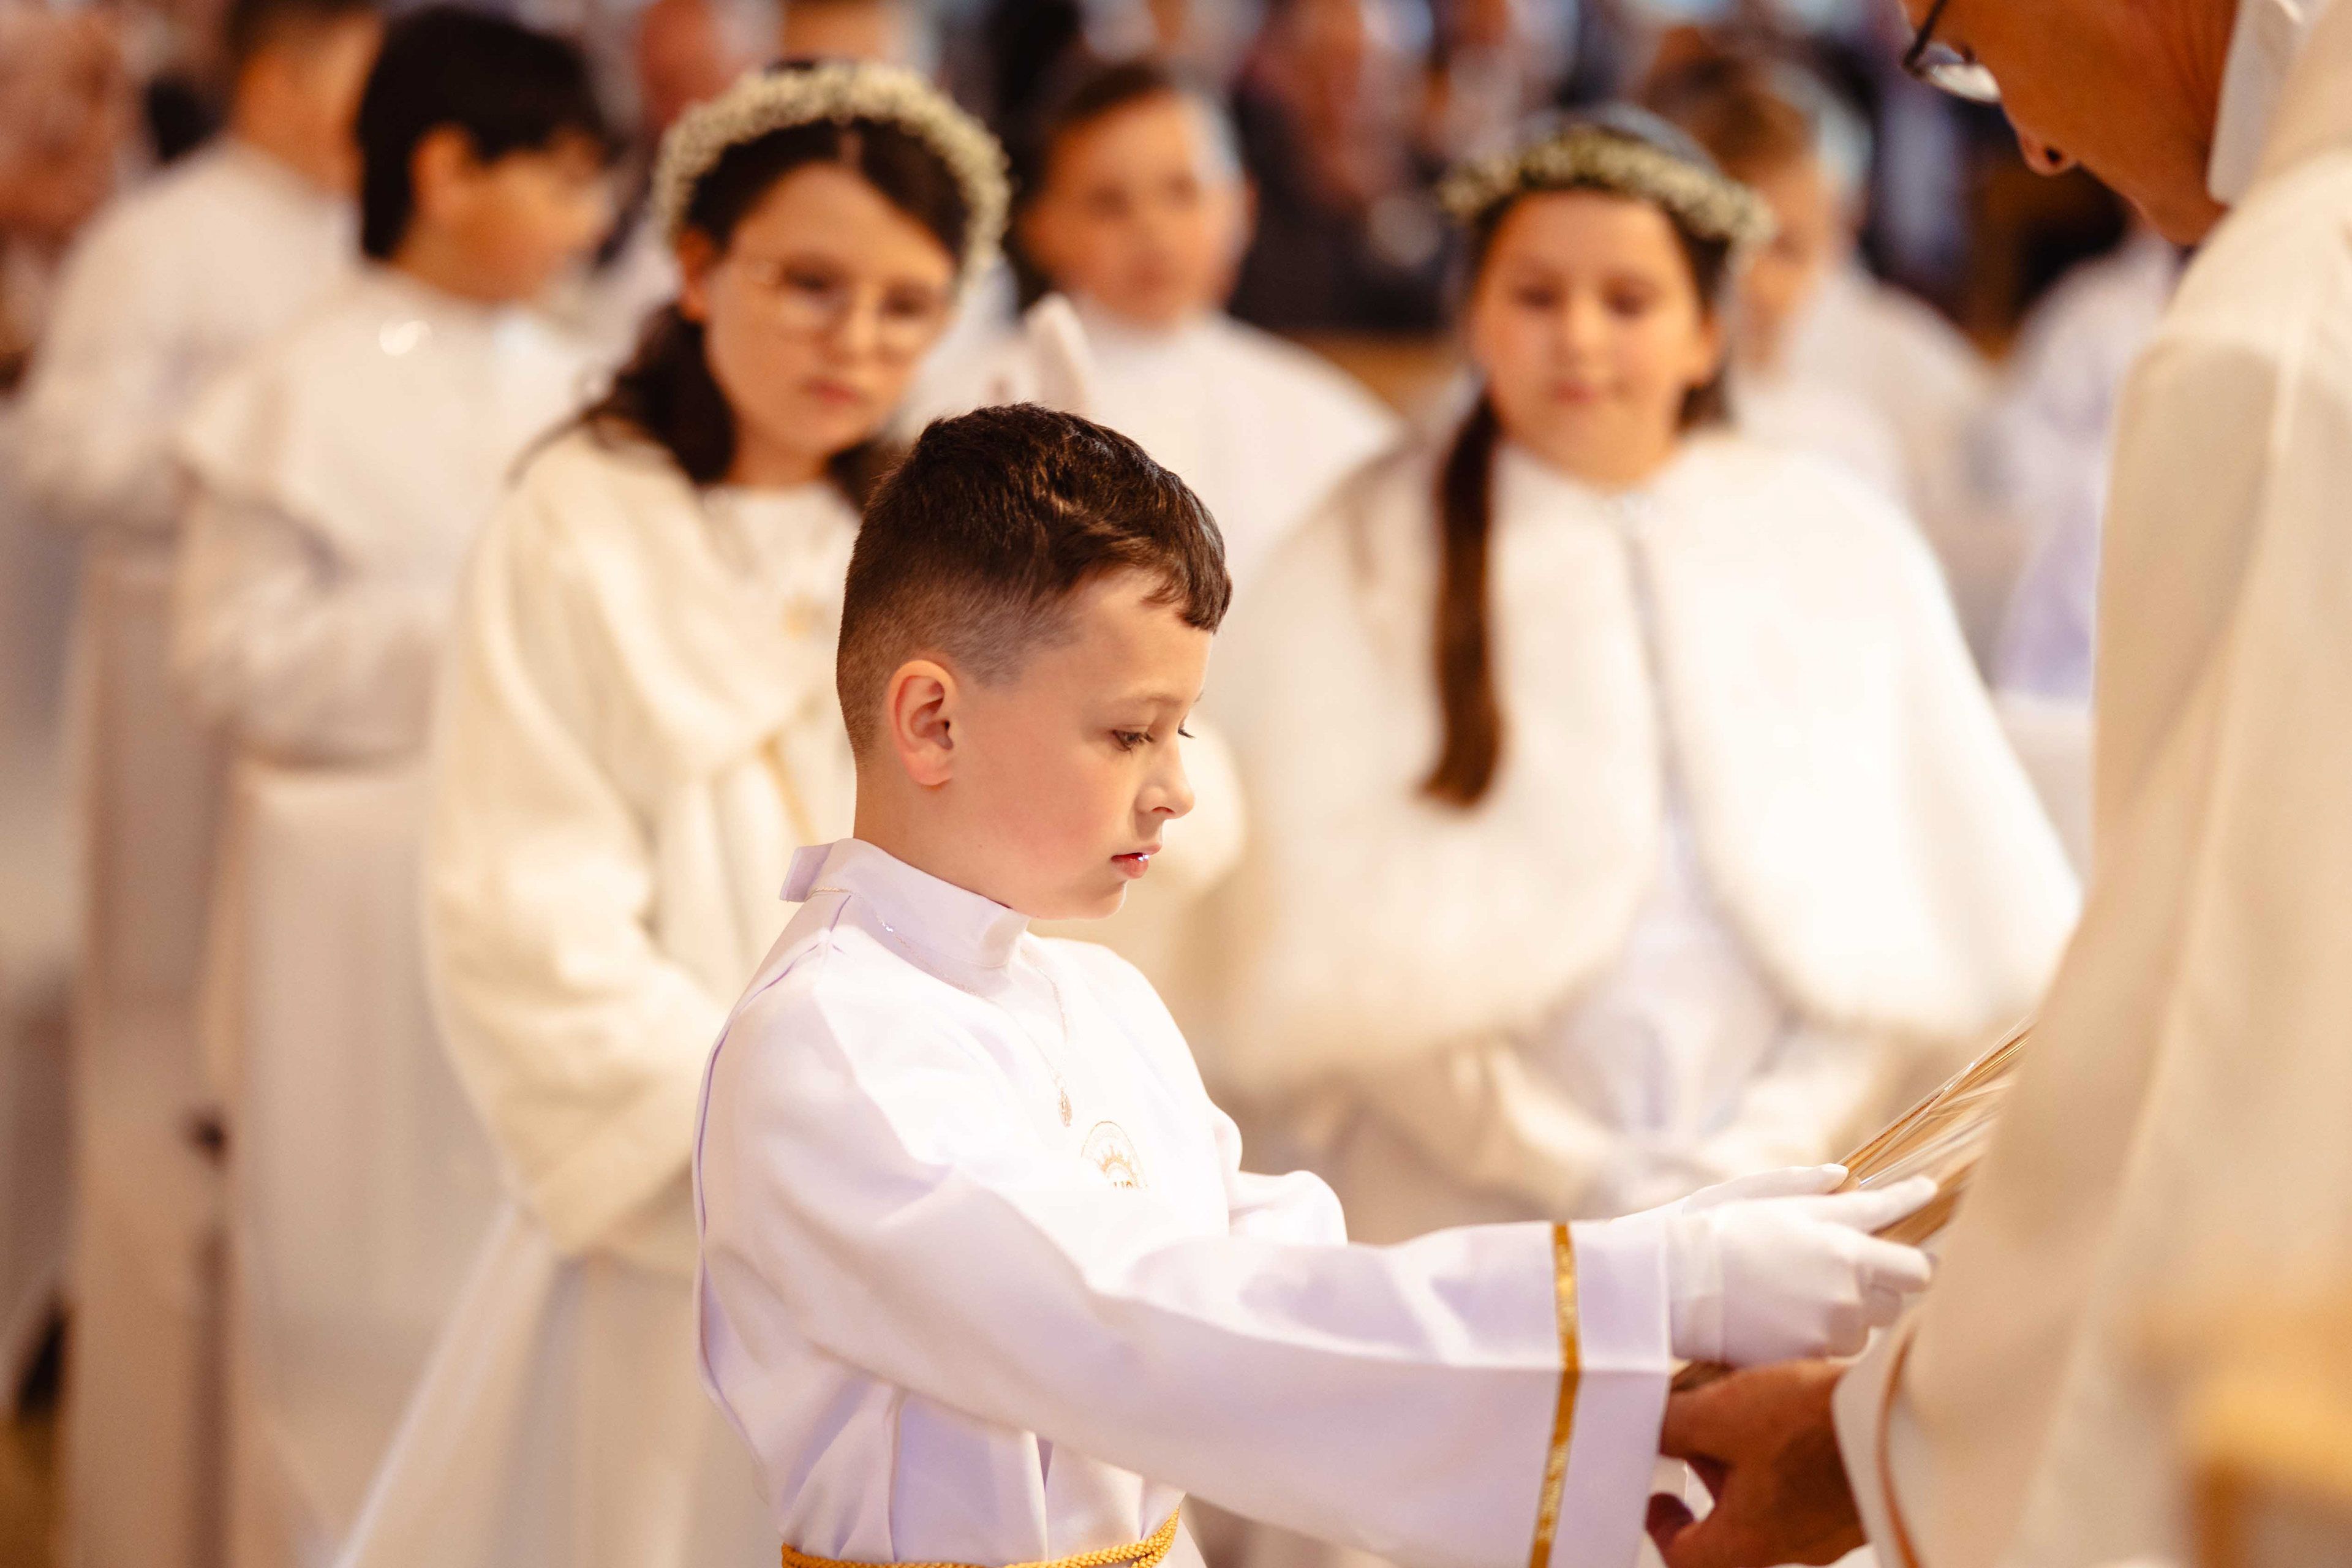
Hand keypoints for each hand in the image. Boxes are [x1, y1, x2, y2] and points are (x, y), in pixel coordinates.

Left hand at [1648, 1360, 1857, 1567]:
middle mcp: (1794, 1544)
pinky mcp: (1861, 1497)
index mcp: (1751, 1541)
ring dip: (1748, 1458)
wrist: (1907, 1414)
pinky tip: (1792, 1408)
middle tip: (1696, 1435)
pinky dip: (1789, 1451)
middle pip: (1731, 1526)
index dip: (1663, 1528)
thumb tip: (1650, 1428)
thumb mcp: (1721, 1415)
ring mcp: (1833, 1525)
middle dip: (1707, 1476)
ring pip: (1772, 1500)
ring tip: (1742, 1405)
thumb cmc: (1814, 1425)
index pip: (1688, 1560)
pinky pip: (1811, 1483)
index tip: (1658, 1496)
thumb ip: (1673, 1426)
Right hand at [1650, 1168, 1935, 1362]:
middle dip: (1883, 1275)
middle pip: (1904, 1290)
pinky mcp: (1810, 1358)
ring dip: (1854, 1309)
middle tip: (1850, 1262)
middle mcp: (1849, 1290)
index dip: (1919, 1224)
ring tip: (1807, 1294)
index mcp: (1844, 1245)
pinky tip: (1790, 1318)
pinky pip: (1840, 1350)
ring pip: (1871, 1324)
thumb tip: (1846, 1176)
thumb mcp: (1763, 1195)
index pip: (1909, 1246)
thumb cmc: (1714, 1229)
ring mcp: (1832, 1329)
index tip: (1927, 1196)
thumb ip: (1812, 1187)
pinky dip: (1825, 1335)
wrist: (1673, 1284)